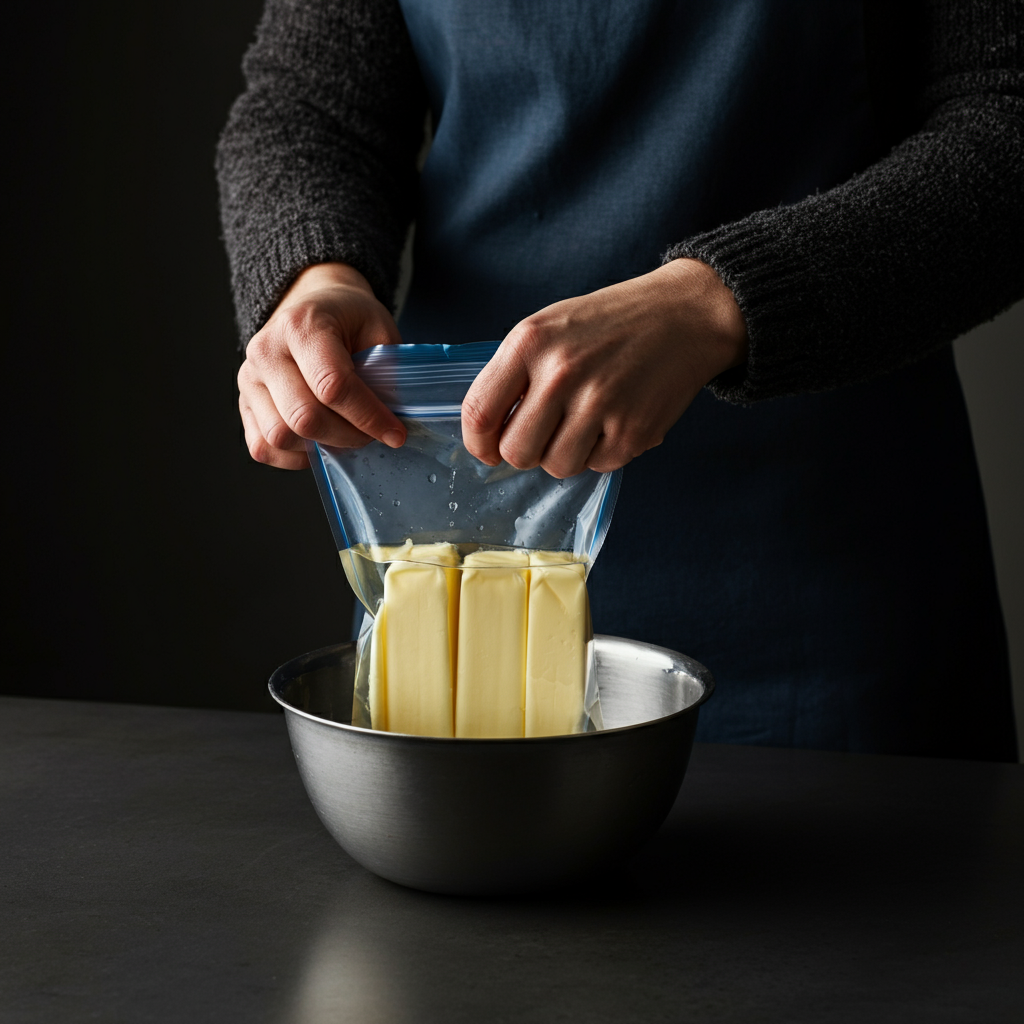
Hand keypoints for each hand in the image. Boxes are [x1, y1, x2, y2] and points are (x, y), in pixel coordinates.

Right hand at [238, 263, 406, 469]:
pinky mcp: (244, 403)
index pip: (332, 385)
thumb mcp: (378, 329)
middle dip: (347, 436)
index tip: (394, 433)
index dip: (368, 417)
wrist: (311, 306)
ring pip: (281, 436)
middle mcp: (267, 351)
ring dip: (321, 447)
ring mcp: (250, 379)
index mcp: (301, 326)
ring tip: (345, 434)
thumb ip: (384, 372)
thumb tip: (388, 420)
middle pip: (304, 417)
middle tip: (371, 435)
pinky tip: (319, 442)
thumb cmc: (347, 320)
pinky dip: (295, 456)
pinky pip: (263, 448)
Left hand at [461, 259, 748, 477]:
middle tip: (544, 433)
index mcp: (530, 343)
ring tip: (583, 423)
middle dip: (525, 451)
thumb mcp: (549, 327)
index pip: (479, 414)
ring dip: (564, 454)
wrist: (683, 316)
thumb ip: (513, 374)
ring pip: (556, 466)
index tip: (487, 450)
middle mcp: (561, 373)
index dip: (478, 444)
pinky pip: (597, 466)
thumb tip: (488, 433)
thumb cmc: (609, 323)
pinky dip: (602, 452)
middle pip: (516, 452)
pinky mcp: (632, 431)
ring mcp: (599, 404)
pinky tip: (614, 420)